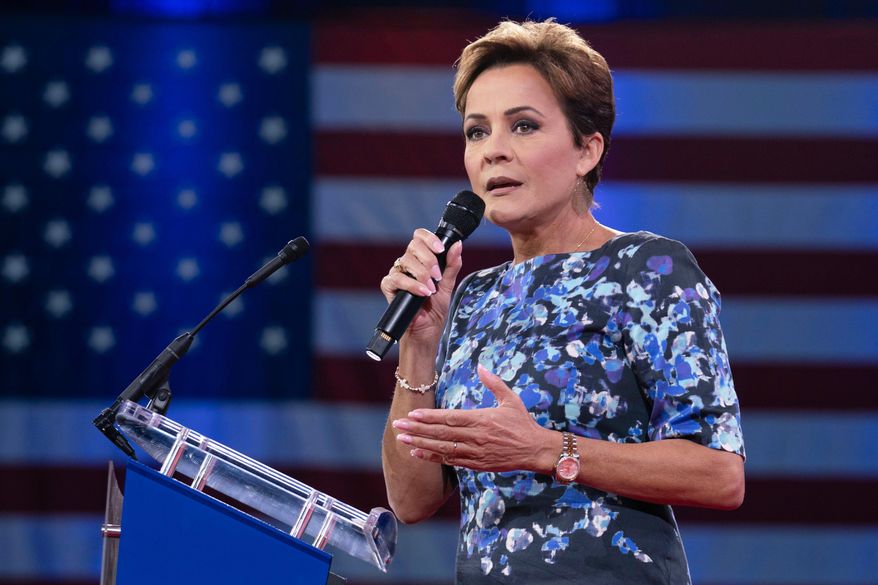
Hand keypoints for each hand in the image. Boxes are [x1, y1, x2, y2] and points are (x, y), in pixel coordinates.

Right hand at [380, 229, 463, 343]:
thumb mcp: (448, 285)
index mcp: (421, 259)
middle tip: (438, 276)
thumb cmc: (435, 309)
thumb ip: (452, 265)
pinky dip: (411, 285)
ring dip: (422, 274)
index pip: (420, 237)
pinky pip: (396, 278)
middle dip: (429, 260)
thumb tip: (458, 245)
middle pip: (413, 245)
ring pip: (405, 261)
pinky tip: (423, 293)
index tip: (441, 250)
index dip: (429, 239)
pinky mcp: (389, 286)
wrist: (426, 331)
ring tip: (431, 289)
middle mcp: (407, 263)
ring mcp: (397, 273)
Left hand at [391, 365, 555, 472]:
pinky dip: (433, 457)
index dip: (430, 417)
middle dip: (417, 429)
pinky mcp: (477, 464)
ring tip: (402, 439)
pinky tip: (417, 453)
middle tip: (398, 425)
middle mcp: (476, 437)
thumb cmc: (523, 423)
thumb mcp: (511, 400)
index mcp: (482, 419)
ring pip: (442, 448)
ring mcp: (475, 452)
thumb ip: (494, 383)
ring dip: (420, 444)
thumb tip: (481, 366)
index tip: (413, 414)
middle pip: (441, 433)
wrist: (536, 450)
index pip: (450, 418)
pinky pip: (451, 461)